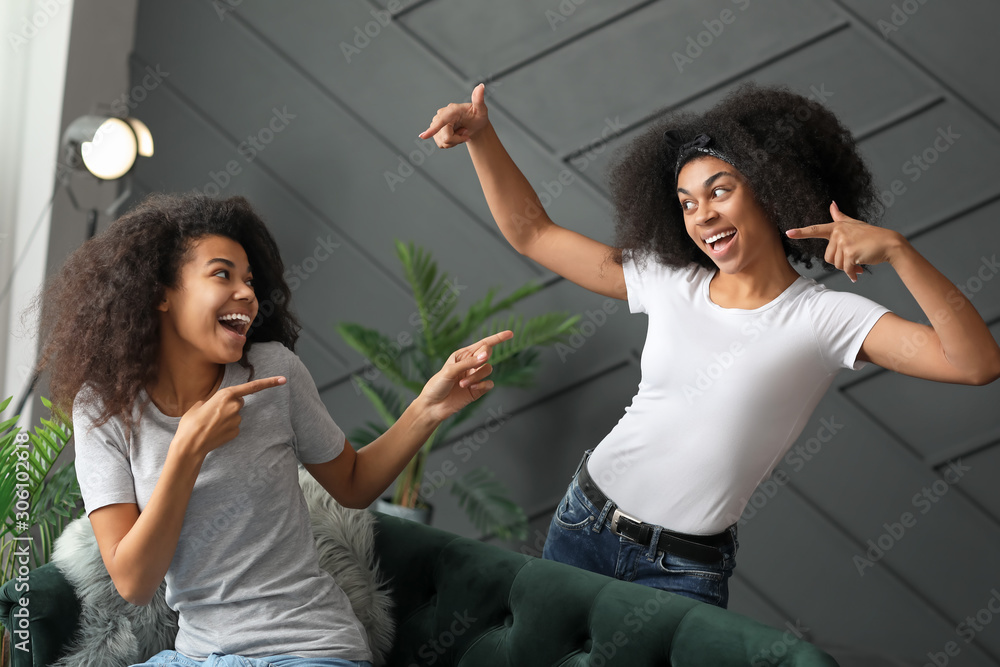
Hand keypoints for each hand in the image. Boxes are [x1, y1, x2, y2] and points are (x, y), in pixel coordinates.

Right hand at [175, 376, 285, 456]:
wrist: (191, 444)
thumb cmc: (191, 422)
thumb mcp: (199, 404)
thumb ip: (212, 400)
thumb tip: (213, 403)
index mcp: (226, 395)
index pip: (252, 386)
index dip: (269, 382)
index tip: (283, 379)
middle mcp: (235, 406)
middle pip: (239, 402)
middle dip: (230, 405)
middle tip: (214, 413)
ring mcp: (237, 420)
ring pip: (235, 415)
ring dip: (226, 417)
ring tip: (210, 424)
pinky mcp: (237, 431)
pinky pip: (233, 426)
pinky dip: (226, 428)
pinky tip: (215, 432)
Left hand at [417, 330, 513, 421]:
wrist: (433, 406)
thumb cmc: (437, 385)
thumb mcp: (449, 370)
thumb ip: (469, 363)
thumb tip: (486, 355)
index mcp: (463, 355)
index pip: (483, 344)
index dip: (498, 338)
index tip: (510, 333)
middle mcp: (470, 364)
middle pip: (487, 355)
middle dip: (481, 360)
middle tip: (473, 366)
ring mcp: (475, 377)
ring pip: (488, 370)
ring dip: (476, 376)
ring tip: (462, 384)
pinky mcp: (478, 390)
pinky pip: (489, 384)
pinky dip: (482, 386)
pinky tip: (472, 389)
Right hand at [418, 83, 490, 147]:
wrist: (475, 124)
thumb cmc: (478, 116)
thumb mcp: (482, 109)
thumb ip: (479, 99)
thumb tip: (481, 86)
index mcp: (452, 109)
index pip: (442, 120)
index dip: (433, 129)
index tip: (423, 136)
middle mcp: (442, 114)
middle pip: (445, 136)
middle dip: (458, 139)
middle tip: (466, 131)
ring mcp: (436, 123)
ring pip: (442, 141)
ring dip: (454, 141)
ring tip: (461, 132)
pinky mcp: (435, 131)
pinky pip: (441, 144)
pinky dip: (450, 143)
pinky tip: (455, 135)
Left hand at [785, 201, 903, 282]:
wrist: (889, 243)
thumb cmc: (872, 235)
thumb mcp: (854, 224)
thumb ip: (840, 217)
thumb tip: (832, 204)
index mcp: (837, 227)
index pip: (816, 229)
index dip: (801, 232)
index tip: (789, 233)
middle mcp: (838, 233)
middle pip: (828, 257)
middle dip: (840, 262)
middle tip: (853, 259)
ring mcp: (844, 242)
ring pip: (836, 264)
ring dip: (847, 268)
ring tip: (858, 262)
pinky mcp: (850, 252)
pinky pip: (845, 269)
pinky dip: (852, 273)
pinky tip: (859, 272)